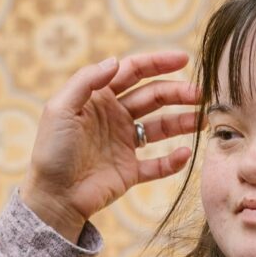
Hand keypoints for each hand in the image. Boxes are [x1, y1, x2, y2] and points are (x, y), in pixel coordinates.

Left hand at [23, 49, 198, 242]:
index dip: (158, 63)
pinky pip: (158, 164)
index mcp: (98, 98)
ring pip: (161, 127)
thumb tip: (115, 61)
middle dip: (177, 93)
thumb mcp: (61, 108)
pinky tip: (184, 153)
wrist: (53, 196)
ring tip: (203, 120)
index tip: (183, 60)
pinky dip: (173, 161)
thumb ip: (86, 81)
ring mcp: (124, 144)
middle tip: (199, 96)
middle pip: (153, 97)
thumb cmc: (51, 151)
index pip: (133, 72)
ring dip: (182, 122)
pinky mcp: (130, 171)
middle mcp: (115, 117)